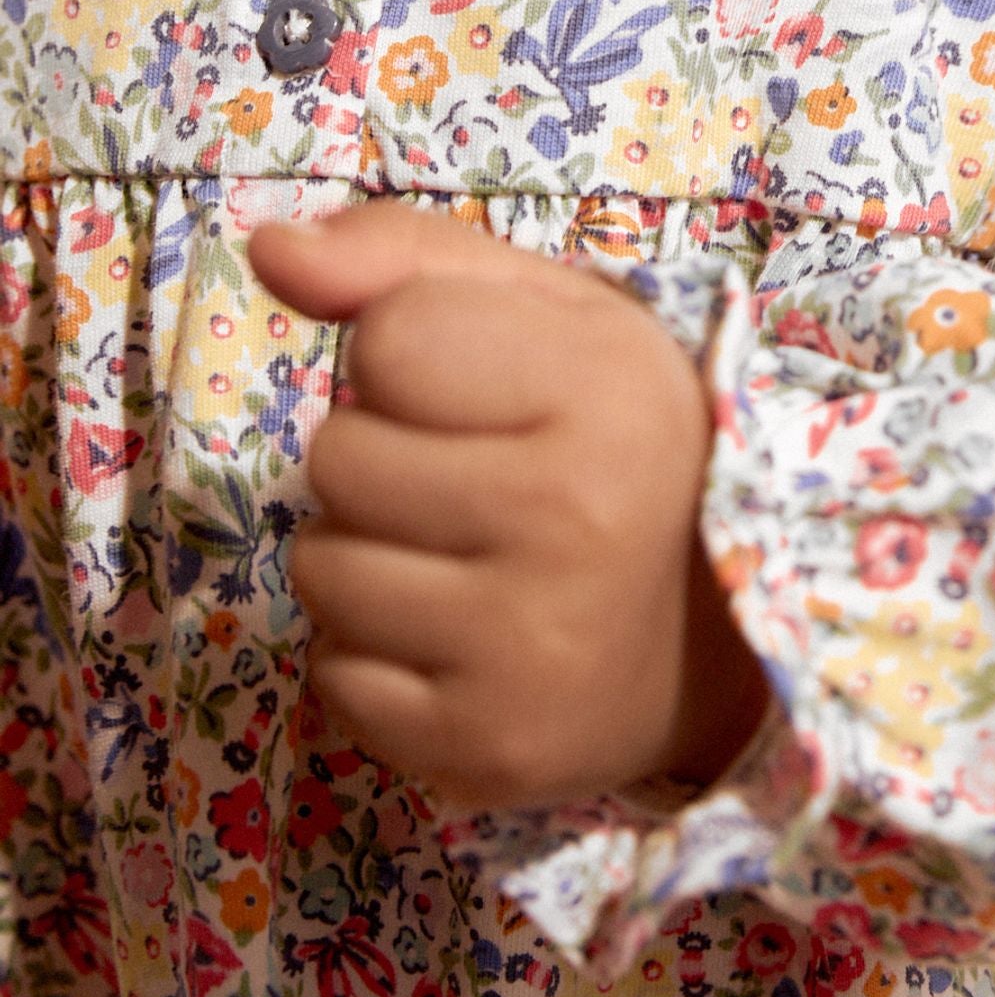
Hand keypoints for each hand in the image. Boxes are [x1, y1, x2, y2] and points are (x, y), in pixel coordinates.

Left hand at [246, 199, 771, 813]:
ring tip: (460, 554)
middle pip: (336, 457)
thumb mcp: (549, 312)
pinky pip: (333, 678)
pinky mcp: (484, 750)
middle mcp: (573, 518)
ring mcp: (527, 646)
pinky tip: (458, 634)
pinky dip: (373, 654)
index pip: (388, 337)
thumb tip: (268, 246)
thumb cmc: (616, 439)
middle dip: (381, 455)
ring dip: (366, 553)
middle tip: (470, 477)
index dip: (412, 355)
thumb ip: (407, 257)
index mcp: (605, 387)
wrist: (724, 635)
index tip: (484, 387)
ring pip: (319, 570)